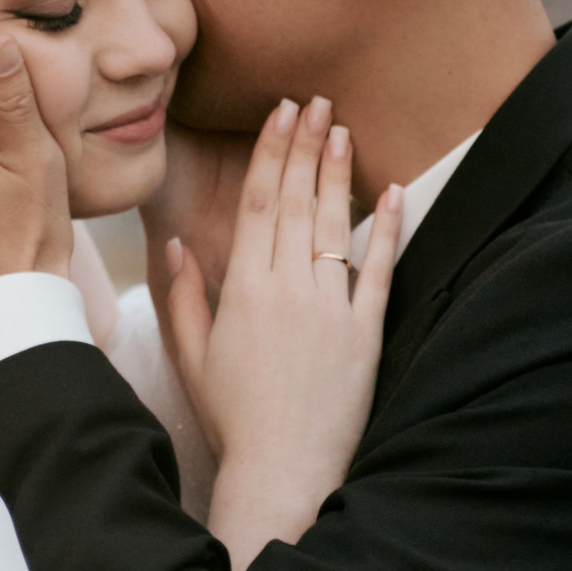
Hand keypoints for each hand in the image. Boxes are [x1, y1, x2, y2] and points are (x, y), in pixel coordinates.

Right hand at [163, 96, 400, 570]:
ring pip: (337, 226)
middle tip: (316, 100)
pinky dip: (388, 230)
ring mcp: (331, 310)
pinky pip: (378, 271)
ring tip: (343, 130)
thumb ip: (184, 297)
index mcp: (243, 291)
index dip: (271, 153)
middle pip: (298, 201)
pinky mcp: (366, 334)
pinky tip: (392, 192)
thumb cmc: (233, 420)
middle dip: (306, 145)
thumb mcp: (191, 357)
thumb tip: (179, 245)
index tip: (279, 113)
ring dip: (339, 173)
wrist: (282, 470)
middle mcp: (288, 290)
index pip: (260, 204)